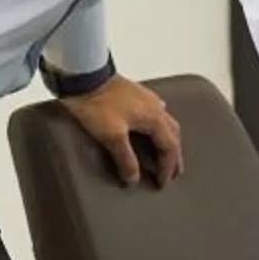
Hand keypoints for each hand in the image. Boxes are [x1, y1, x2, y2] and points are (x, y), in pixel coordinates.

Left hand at [63, 75, 182, 188]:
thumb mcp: (112, 136)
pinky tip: (150, 125)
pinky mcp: (135, 93)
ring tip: (165, 152)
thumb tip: (133, 180)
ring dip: (168, 140)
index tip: (161, 184)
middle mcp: (157, 107)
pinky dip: (157, 126)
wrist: (84, 75)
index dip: (167, 168)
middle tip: (173, 172)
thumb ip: (125, 159)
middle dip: (173, 156)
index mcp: (155, 119)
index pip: (169, 148)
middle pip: (173, 135)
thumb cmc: (99, 105)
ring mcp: (147, 98)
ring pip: (166, 123)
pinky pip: (155, 113)